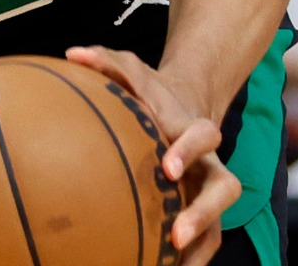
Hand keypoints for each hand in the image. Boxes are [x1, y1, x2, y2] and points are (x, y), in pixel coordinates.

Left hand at [67, 47, 238, 265]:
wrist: (179, 105)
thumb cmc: (149, 92)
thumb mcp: (131, 70)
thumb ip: (106, 60)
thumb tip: (71, 52)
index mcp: (194, 129)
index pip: (204, 137)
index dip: (189, 151)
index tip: (168, 168)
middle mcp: (210, 163)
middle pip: (226, 189)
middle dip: (205, 211)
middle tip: (177, 233)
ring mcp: (208, 189)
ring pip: (220, 222)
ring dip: (201, 243)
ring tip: (175, 263)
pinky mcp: (202, 210)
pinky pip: (206, 240)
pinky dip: (192, 258)